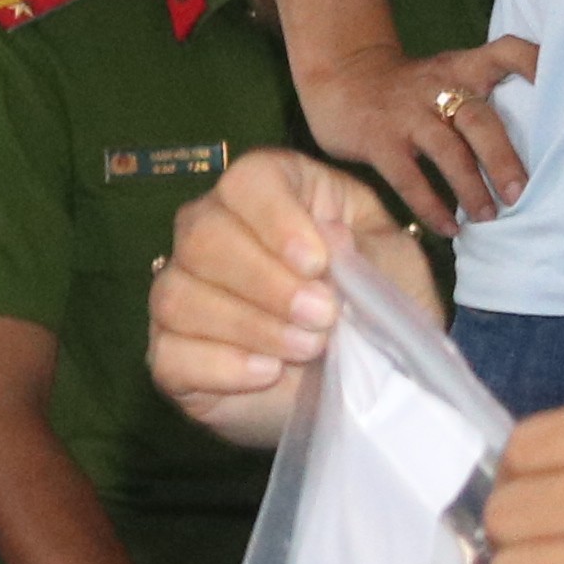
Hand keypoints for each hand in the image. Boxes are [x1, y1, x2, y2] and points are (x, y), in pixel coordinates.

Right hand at [146, 149, 436, 443]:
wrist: (366, 381)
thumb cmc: (377, 306)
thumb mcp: (394, 267)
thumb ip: (364, 248)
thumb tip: (326, 237)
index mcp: (275, 194)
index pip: (247, 181)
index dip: (275, 218)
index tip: (317, 263)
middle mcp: (213, 233)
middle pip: (201, 236)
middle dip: (264, 282)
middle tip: (322, 315)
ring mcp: (183, 294)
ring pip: (178, 297)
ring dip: (250, 326)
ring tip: (308, 347)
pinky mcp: (170, 353)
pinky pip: (170, 353)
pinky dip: (223, 367)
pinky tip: (268, 373)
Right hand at [294, 26, 539, 237]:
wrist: (340, 77)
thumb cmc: (403, 88)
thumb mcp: (444, 74)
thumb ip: (476, 95)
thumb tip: (523, 144)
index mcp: (461, 67)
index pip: (506, 52)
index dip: (535, 65)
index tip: (559, 87)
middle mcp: (438, 87)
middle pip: (480, 121)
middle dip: (503, 159)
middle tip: (519, 193)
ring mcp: (407, 115)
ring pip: (448, 152)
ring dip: (471, 188)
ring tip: (488, 216)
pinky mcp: (379, 141)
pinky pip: (409, 178)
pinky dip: (430, 205)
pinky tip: (447, 226)